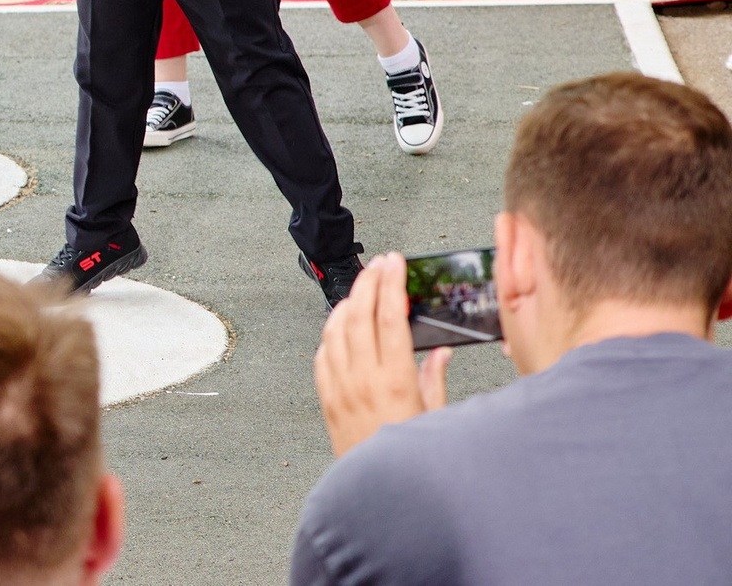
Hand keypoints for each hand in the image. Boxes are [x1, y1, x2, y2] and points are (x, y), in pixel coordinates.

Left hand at [312, 252, 448, 456]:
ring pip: (335, 329)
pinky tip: (340, 328)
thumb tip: (437, 352)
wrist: (377, 496)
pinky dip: (330, 334)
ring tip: (361, 290)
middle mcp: (362, 378)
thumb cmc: (412, 460)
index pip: (389, 316)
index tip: (394, 264)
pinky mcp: (325, 398)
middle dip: (369, 282)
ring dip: (347, 304)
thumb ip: (434, 379)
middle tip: (379, 265)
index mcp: (395, 379)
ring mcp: (340, 387)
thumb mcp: (436, 419)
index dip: (391, 284)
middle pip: (359, 314)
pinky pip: (321, 355)